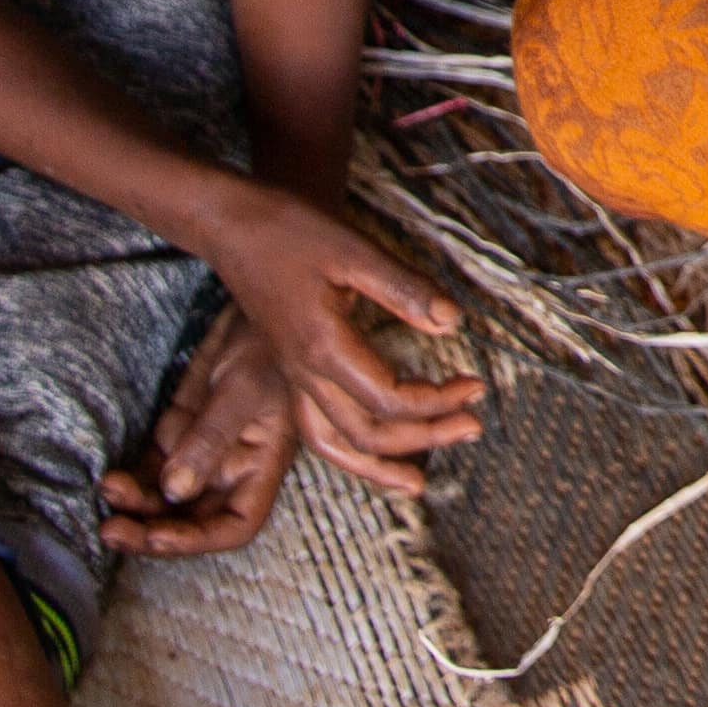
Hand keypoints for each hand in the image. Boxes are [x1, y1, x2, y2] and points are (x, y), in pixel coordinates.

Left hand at [101, 310, 304, 555]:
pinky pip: (151, 468)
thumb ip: (210, 438)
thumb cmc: (268, 341)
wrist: (255, 299)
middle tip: (113, 529)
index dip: (197, 539)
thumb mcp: (243, 387)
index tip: (157, 535)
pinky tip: (109, 478)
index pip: (234, 525)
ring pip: (166, 497)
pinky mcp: (179, 430)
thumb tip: (174, 490)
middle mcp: (232, 467)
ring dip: (136, 506)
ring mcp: (203, 450)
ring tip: (106, 494)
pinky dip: (131, 479)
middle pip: (192, 519)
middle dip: (153, 530)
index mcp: (261, 466)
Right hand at [191, 182, 486, 496]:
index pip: (389, 400)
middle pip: (366, 434)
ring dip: (379, 464)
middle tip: (472, 425)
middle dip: (424, 437)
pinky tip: (374, 451)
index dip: (437, 401)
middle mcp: (305, 373)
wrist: (234, 225)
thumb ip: (404, 290)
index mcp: (322, 348)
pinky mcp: (292, 370)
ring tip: (417, 480)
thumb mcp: (354, 250)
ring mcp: (295, 376)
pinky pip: (318, 428)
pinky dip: (349, 451)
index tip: (473, 385)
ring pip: (333, 445)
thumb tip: (452, 324)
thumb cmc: (291, 231)